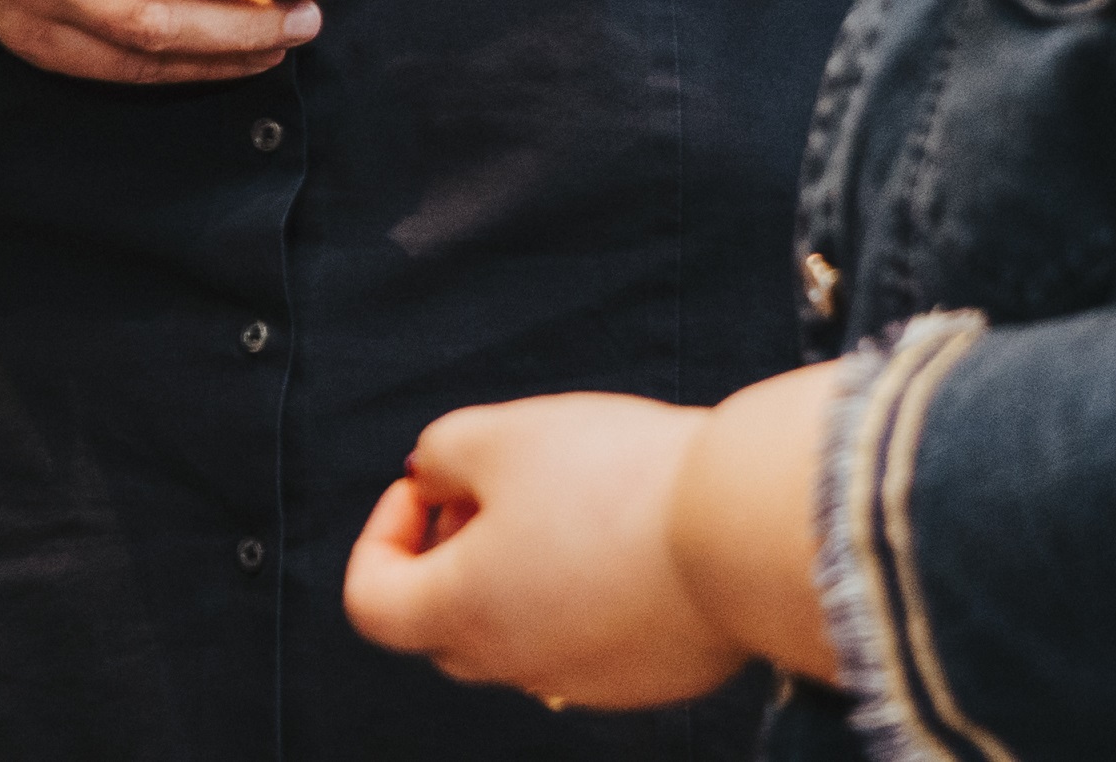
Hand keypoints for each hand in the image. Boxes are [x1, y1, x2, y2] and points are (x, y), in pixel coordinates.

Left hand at [343, 397, 740, 707]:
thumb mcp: (498, 435)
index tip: (432, 486)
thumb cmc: (614, 478)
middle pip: (443, 624)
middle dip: (450, 552)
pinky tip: (623, 535)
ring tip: (565, 501)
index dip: (382, 534)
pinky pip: (590, 639)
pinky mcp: (652, 678)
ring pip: (519, 632)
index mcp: (464, 613)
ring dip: (516, 573)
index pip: (371, 603)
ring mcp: (590, 681)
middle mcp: (518, 665)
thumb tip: (430, 481)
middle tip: (494, 487)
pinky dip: (584, 593)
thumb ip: (438, 455)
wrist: (744, 529)